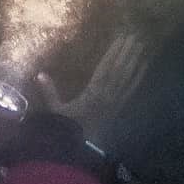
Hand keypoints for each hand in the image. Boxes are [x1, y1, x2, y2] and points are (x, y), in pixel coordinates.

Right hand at [36, 32, 150, 142]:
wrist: (83, 149)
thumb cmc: (68, 129)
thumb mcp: (56, 112)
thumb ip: (49, 92)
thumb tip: (39, 73)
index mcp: (93, 93)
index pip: (105, 68)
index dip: (114, 52)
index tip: (121, 37)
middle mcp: (108, 95)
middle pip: (120, 69)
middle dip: (127, 51)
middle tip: (134, 34)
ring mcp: (116, 101)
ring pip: (128, 77)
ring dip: (135, 60)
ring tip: (142, 44)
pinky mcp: (121, 107)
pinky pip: (132, 89)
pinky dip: (139, 76)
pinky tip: (144, 66)